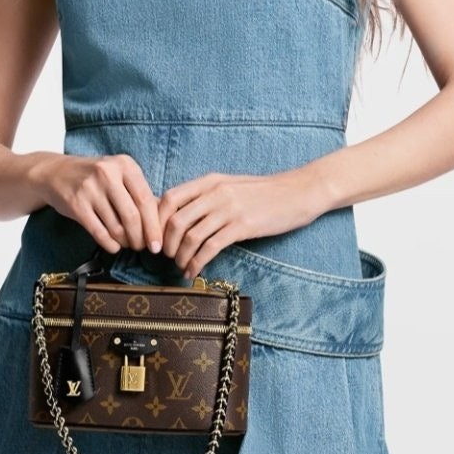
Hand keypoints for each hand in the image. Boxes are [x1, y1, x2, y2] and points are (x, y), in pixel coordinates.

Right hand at [40, 153, 162, 253]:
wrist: (55, 173)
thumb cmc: (95, 178)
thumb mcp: (119, 175)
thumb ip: (139, 193)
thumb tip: (164, 222)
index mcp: (125, 165)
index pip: (146, 200)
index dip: (155, 226)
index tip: (158, 244)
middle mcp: (108, 173)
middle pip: (133, 216)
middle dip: (141, 238)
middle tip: (143, 248)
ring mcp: (90, 188)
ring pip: (116, 227)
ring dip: (125, 242)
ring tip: (127, 244)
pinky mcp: (76, 204)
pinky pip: (99, 232)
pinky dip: (110, 244)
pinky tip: (114, 246)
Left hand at [156, 170, 320, 278]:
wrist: (297, 192)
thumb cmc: (263, 192)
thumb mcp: (230, 186)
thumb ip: (206, 196)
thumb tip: (178, 215)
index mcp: (209, 181)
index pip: (169, 198)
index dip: (156, 220)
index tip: (155, 237)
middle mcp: (215, 193)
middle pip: (175, 220)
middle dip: (166, 244)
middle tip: (166, 257)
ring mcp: (229, 209)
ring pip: (191, 236)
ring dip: (181, 256)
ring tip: (181, 267)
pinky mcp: (242, 226)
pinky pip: (211, 247)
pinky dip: (197, 262)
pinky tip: (195, 271)